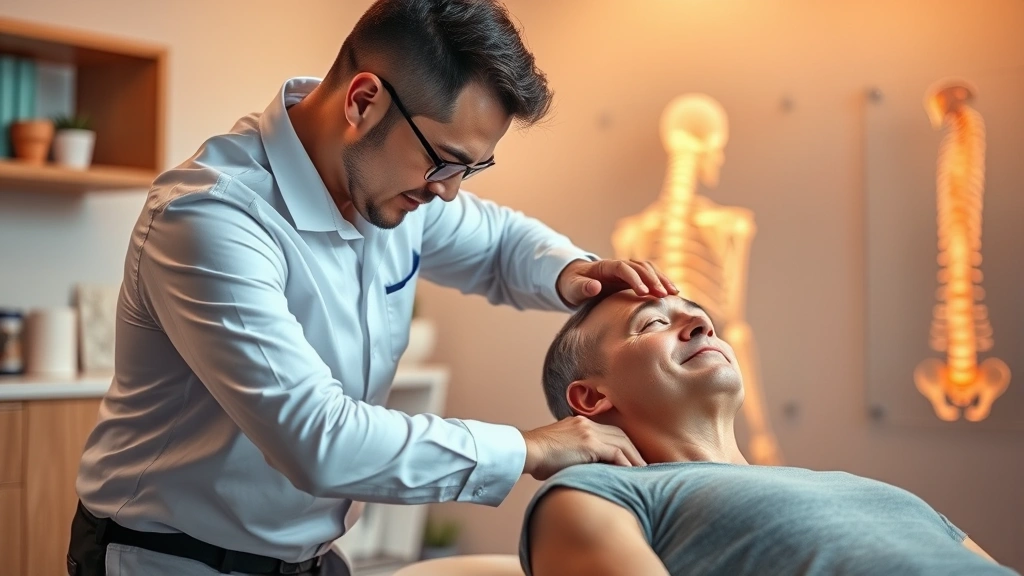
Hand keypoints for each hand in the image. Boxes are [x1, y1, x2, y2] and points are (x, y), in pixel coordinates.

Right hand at [521, 416, 646, 480]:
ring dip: (634, 458)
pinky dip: (625, 463)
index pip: (609, 432)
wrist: (525, 450)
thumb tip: (585, 470)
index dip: (623, 446)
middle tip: (644, 466)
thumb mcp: (558, 451)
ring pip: (622, 442)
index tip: (631, 460)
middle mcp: (587, 423)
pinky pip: (615, 453)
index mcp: (579, 423)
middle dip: (634, 451)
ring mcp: (588, 431)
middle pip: (620, 435)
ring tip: (643, 472)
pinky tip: (630, 474)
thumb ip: (574, 455)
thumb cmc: (536, 457)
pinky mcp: (588, 442)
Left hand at [556, 259, 678, 306]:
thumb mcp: (572, 288)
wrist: (576, 281)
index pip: (623, 268)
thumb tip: (595, 287)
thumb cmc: (573, 285)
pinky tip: (673, 293)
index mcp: (605, 266)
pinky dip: (662, 282)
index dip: (634, 278)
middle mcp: (619, 265)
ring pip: (649, 269)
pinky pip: (651, 276)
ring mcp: (627, 270)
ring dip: (661, 279)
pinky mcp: (633, 277)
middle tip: (664, 295)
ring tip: (673, 294)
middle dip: (653, 279)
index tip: (644, 292)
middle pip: (640, 266)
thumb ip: (582, 288)